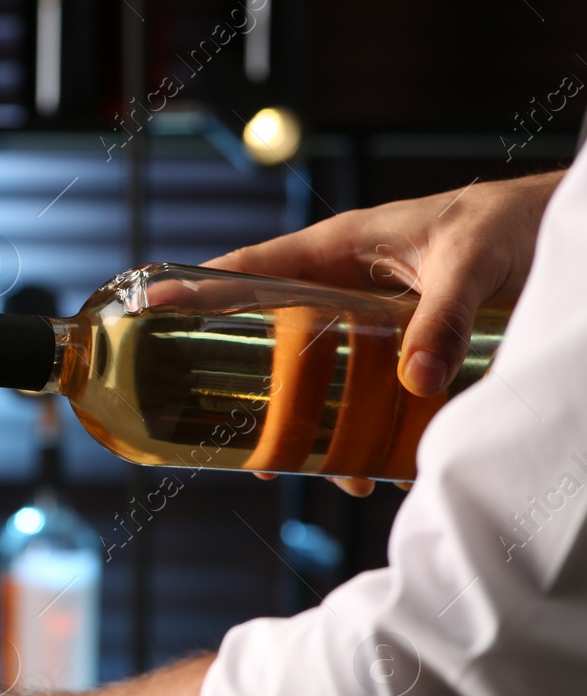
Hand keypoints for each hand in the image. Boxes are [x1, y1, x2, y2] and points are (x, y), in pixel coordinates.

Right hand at [206, 170, 562, 495]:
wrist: (557, 234)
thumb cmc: (507, 223)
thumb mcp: (469, 262)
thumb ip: (440, 317)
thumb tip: (413, 380)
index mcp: (337, 249)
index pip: (251, 269)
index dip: (197, 289)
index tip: (150, 309)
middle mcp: (342, 286)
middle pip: (270, 338)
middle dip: (251, 389)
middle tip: (233, 434)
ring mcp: (367, 319)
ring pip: (317, 377)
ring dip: (315, 426)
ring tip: (322, 472)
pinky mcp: (398, 347)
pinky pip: (363, 394)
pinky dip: (365, 433)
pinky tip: (375, 469)